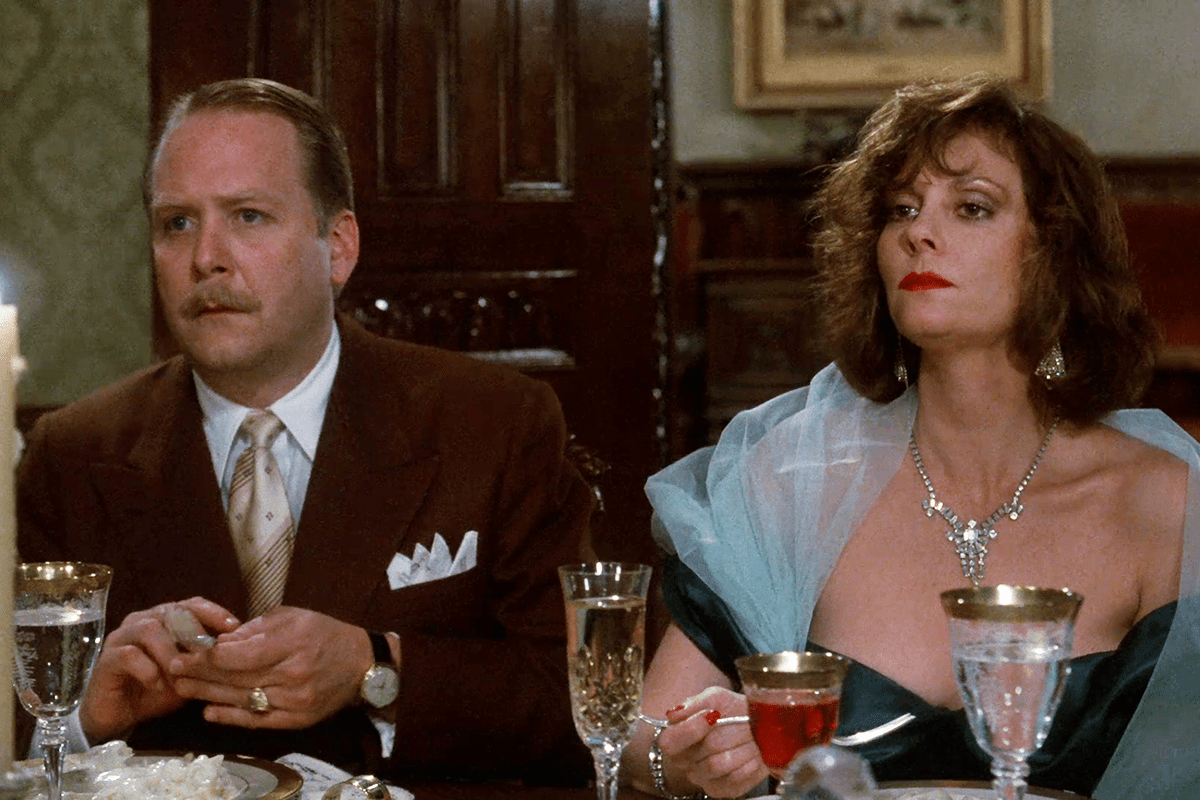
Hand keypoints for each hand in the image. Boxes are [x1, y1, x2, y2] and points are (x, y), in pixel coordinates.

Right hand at [80, 597, 239, 741]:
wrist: (118, 715)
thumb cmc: (157, 690)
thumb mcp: (189, 675)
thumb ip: (206, 661)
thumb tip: (240, 653)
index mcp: (165, 619)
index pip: (192, 605)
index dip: (214, 612)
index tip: (235, 627)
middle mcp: (143, 620)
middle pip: (172, 612)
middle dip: (194, 632)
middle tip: (209, 655)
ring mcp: (122, 637)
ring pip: (150, 629)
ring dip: (170, 651)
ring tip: (182, 672)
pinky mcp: (107, 659)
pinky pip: (129, 655)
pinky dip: (148, 669)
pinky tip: (158, 685)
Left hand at [168, 606, 374, 729]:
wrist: (362, 664)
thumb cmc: (325, 634)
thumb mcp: (292, 617)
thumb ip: (255, 629)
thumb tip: (220, 640)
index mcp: (292, 642)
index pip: (238, 655)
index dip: (206, 656)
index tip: (183, 652)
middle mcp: (293, 674)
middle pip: (235, 678)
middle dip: (199, 674)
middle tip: (173, 670)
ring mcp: (296, 700)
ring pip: (242, 700)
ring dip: (208, 695)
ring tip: (182, 689)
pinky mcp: (298, 719)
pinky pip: (258, 720)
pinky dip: (231, 717)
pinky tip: (209, 712)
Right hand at [656, 687, 767, 798]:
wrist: (760, 726)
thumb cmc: (732, 711)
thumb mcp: (715, 697)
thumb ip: (694, 703)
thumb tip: (673, 714)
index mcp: (676, 739)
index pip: (670, 742)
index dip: (690, 729)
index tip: (712, 714)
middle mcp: (685, 762)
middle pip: (701, 751)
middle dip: (726, 732)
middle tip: (740, 721)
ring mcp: (704, 779)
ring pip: (718, 765)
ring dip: (740, 747)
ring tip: (749, 736)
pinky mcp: (724, 790)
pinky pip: (734, 779)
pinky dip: (748, 762)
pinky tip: (753, 753)